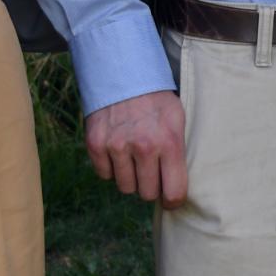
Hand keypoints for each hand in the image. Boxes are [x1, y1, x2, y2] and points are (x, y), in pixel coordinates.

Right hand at [86, 90, 188, 207]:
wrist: (124, 75)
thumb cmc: (157, 102)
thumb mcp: (179, 120)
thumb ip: (179, 152)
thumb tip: (178, 187)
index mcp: (170, 141)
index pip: (173, 191)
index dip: (173, 200)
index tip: (171, 198)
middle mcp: (143, 146)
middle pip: (147, 193)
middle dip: (151, 186)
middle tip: (153, 170)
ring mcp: (117, 146)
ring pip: (125, 187)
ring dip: (131, 177)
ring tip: (136, 158)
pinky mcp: (96, 145)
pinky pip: (105, 175)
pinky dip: (112, 168)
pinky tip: (119, 151)